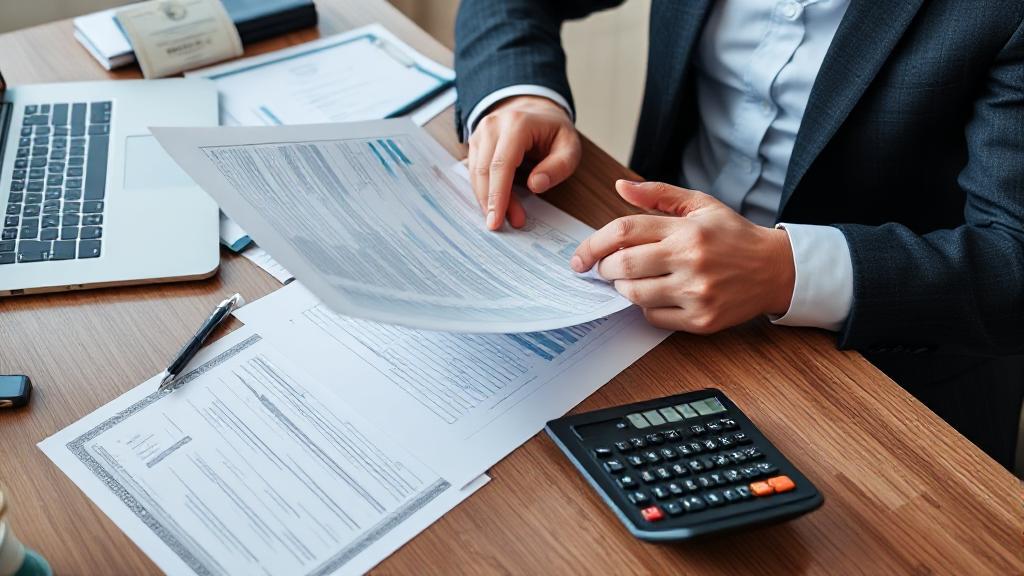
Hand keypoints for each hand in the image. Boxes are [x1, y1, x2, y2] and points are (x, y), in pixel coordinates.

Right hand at [468, 95, 581, 229]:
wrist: (537, 110)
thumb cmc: (554, 131)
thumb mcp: (569, 146)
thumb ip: (558, 166)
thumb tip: (536, 185)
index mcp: (517, 124)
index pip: (502, 164)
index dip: (498, 195)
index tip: (497, 220)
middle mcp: (493, 125)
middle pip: (485, 170)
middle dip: (491, 201)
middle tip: (501, 225)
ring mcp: (481, 131)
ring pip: (476, 172)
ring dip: (486, 198)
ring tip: (505, 216)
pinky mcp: (475, 141)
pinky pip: (474, 170)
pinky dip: (483, 189)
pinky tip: (495, 203)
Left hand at [570, 180, 795, 332]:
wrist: (776, 270)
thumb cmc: (733, 236)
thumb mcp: (700, 205)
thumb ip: (658, 196)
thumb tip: (619, 186)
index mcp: (687, 229)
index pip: (624, 231)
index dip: (594, 243)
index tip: (581, 256)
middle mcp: (690, 260)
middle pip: (624, 265)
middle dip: (606, 268)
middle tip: (608, 267)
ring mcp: (696, 292)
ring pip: (635, 294)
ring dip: (623, 288)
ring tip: (633, 279)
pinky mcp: (701, 319)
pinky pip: (654, 317)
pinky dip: (646, 307)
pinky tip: (658, 295)